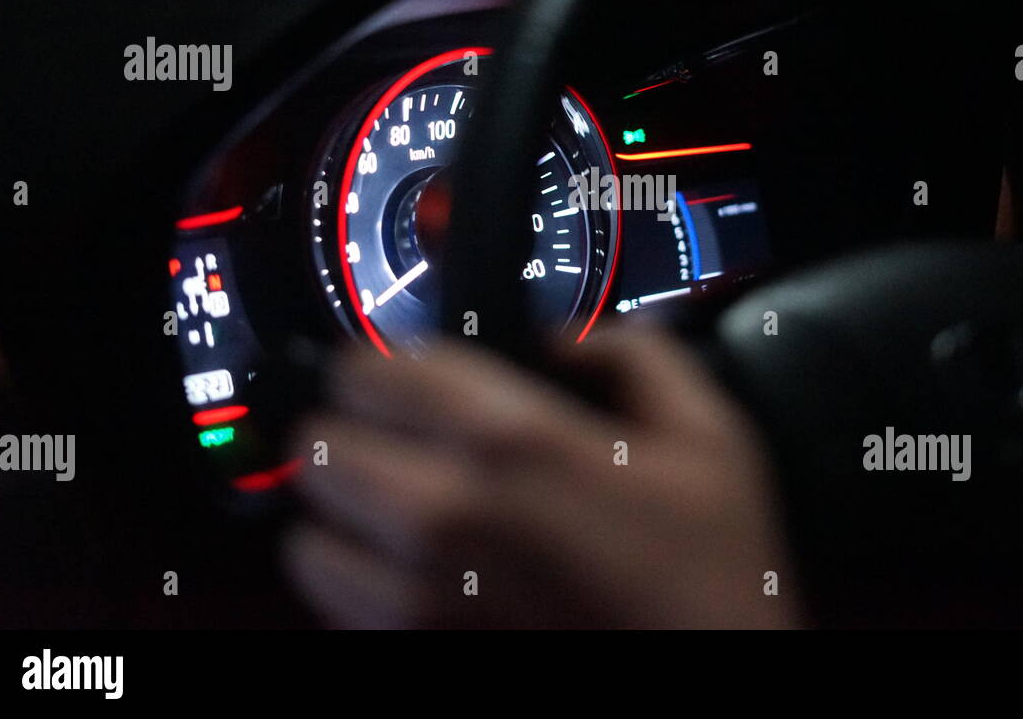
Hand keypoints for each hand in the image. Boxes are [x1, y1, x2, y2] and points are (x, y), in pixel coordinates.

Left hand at [282, 324, 800, 627]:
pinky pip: (331, 603)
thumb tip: (565, 340)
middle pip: (320, 446)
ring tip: (393, 509)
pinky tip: (405, 570)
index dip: (383, 362)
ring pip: (307, 533)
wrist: (714, 682)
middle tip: (397, 438)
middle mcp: (444, 516)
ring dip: (342, 512)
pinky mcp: (411, 653)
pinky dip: (353, 577)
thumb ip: (635, 354)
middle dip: (356, 431)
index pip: (375, 371)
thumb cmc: (712, 573)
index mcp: (513, 442)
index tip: (404, 375)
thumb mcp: (710, 434)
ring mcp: (417, 599)